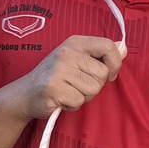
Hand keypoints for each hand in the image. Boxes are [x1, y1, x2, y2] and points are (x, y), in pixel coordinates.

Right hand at [10, 35, 124, 120]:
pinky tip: (62, 100)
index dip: (115, 63)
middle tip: (77, 86)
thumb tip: (122, 48)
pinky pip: (79, 101)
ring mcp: (59, 69)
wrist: (25, 94)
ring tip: (68, 92)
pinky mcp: (54, 88)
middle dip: (95, 85)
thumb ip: (98, 55)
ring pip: (94, 89)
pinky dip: (73, 105)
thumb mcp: (76, 60)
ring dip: (84, 96)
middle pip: (103, 73)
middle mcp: (67, 52)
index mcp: (75, 42)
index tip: (111, 75)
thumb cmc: (55, 78)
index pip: (108, 46)